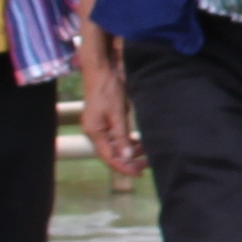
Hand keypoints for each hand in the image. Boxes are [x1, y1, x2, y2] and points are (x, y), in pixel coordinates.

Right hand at [78, 43, 141, 176]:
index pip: (109, 157)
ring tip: (145, 153)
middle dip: (128, 161)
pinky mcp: (104, 119)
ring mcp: (99, 125)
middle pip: (111, 153)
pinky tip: (138, 141)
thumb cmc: (108, 88)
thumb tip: (126, 157)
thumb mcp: (117, 112)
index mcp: (94, 131)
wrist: (101, 68)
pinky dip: (127, 141)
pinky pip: (116, 136)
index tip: (138, 174)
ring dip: (129, 151)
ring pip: (115, 145)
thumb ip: (122, 135)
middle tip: (147, 164)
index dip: (123, 168)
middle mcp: (94, 131)